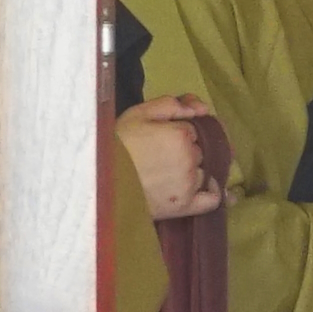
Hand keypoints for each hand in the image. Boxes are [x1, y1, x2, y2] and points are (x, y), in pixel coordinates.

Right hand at [114, 98, 227, 225]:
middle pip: (200, 151)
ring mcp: (189, 184)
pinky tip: (213, 189)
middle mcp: (191, 159)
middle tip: (162, 156)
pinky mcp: (184, 206)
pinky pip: (212, 200)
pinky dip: (216, 194)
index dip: (180, 132)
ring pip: (204, 171)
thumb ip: (171, 105)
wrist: (97, 182)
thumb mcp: (138, 114)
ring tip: (172, 173)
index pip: (195, 130)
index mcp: (182, 135)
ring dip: (195, 170)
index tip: (164, 138)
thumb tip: (201, 109)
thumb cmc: (115, 145)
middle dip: (187, 150)